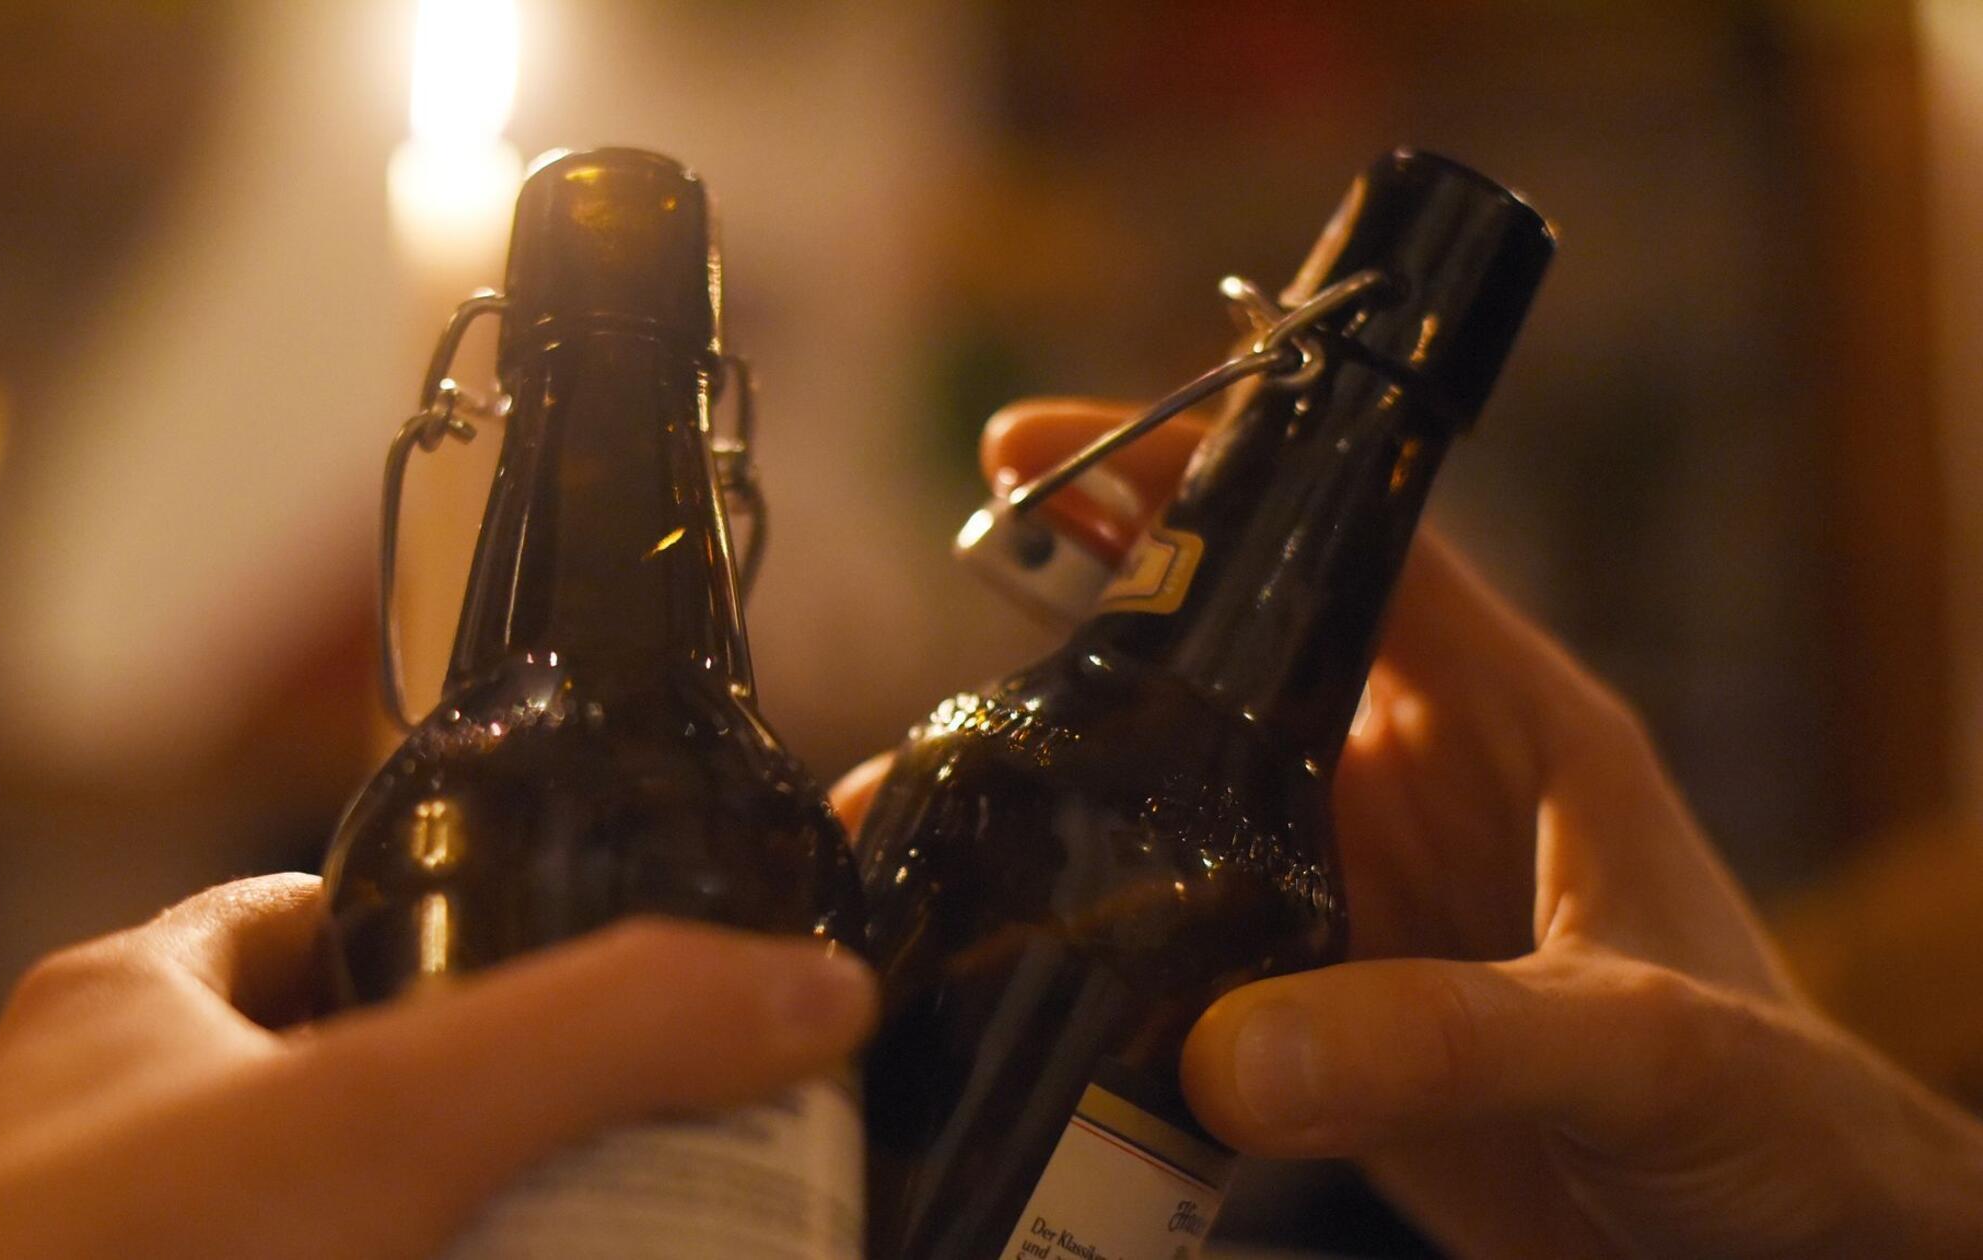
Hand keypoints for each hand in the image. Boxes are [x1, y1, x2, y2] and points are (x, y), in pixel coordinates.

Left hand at [0, 877, 875, 1259]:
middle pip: (369, 1091)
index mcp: (137, 1011)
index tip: (598, 962)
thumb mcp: (385, 1115)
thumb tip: (820, 983)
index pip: (324, 914)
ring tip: (635, 1232)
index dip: (466, 918)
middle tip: (662, 1141)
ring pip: (365, 1224)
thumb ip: (605, 1029)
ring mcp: (158, 1258)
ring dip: (489, 1231)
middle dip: (513, 1117)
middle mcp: (124, 1147)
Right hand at [834, 399, 1982, 1257]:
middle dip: (1078, 638)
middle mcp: (1417, 790)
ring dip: (1061, 806)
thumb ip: (1442, 1037)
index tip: (1043, 449)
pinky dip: (1090, 950)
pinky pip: (1183, 956)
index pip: (1347, 543)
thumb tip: (1227, 1053)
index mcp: (1511, 725)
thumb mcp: (1637, 1044)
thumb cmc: (1787, 1121)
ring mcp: (1361, 903)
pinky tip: (995, 957)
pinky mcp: (1324, 1015)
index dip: (1205, 473)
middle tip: (938, 638)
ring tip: (921, 812)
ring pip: (1180, 813)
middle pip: (1225, 667)